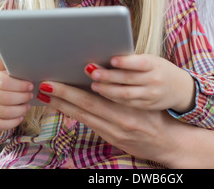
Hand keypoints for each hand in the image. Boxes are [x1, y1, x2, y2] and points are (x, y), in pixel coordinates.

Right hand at [0, 71, 33, 130]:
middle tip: (31, 96)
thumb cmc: (10, 84)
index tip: (31, 86)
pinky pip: (0, 124)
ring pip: (4, 112)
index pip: (4, 82)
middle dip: (22, 98)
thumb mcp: (13, 76)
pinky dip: (13, 122)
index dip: (20, 85)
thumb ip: (22, 77)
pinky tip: (21, 117)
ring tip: (27, 106)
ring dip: (20, 110)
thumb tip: (40, 83)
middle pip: (5, 98)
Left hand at [37, 80, 184, 166]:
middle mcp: (118, 122)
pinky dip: (75, 115)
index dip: (71, 90)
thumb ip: (123, 86)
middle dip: (61, 96)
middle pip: (84, 107)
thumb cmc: (157, 114)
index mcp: (126, 108)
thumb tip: (100, 71)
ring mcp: (113, 133)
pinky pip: (89, 124)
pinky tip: (64, 108)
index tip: (55, 81)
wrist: (169, 142)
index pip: (93, 98)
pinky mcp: (112, 139)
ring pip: (83, 117)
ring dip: (63, 106)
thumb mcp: (143, 98)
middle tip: (44, 85)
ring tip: (47, 96)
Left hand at [86, 54, 195, 112]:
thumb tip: (107, 59)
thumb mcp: (152, 61)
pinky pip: (126, 103)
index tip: (111, 59)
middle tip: (92, 72)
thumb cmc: (159, 69)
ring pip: (125, 94)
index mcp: (155, 65)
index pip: (139, 63)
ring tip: (93, 84)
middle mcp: (154, 80)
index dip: (125, 62)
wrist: (180, 89)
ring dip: (107, 89)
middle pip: (128, 79)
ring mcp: (150, 95)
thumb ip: (133, 62)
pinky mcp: (146, 106)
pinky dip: (113, 98)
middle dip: (108, 76)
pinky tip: (102, 94)